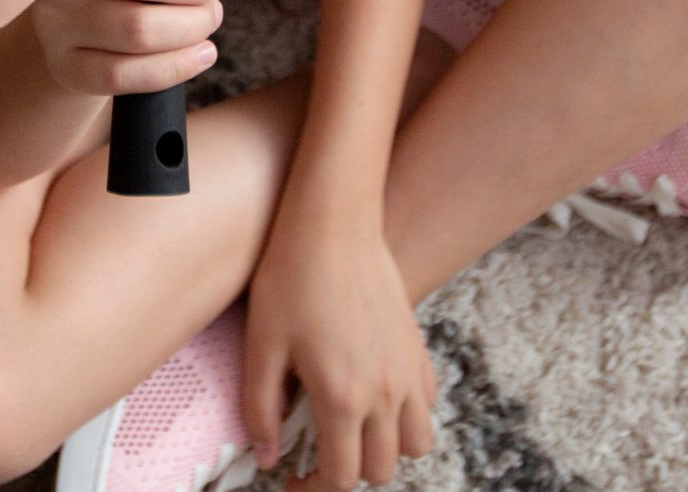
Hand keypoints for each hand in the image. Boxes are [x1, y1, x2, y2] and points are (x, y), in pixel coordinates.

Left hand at [243, 205, 438, 490]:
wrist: (333, 222)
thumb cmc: (292, 277)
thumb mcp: (261, 346)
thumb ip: (260, 410)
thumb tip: (267, 457)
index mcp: (342, 397)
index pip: (343, 478)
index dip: (313, 488)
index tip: (291, 478)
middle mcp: (385, 391)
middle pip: (382, 469)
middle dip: (349, 472)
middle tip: (317, 457)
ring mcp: (407, 369)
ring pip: (417, 443)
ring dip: (388, 450)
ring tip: (353, 432)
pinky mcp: (417, 346)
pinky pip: (427, 401)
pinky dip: (408, 414)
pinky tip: (375, 397)